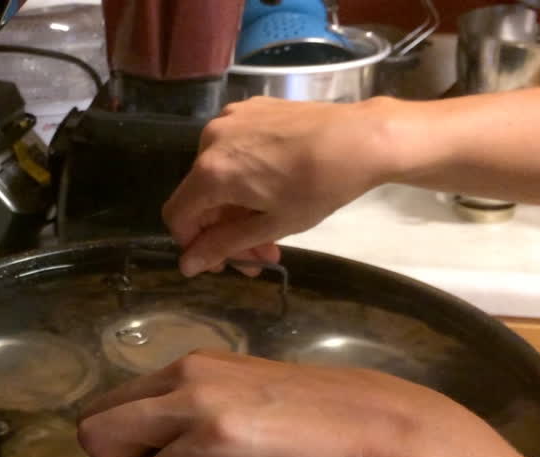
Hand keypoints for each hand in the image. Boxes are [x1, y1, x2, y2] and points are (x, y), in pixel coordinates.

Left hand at [76, 350, 506, 456]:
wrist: (386, 440)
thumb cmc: (327, 433)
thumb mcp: (247, 412)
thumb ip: (201, 421)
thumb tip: (161, 455)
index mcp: (194, 365)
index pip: (116, 406)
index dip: (132, 449)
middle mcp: (187, 373)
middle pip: (97, 425)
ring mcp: (198, 402)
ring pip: (112, 449)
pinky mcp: (214, 438)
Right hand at [163, 97, 400, 276]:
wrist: (361, 137)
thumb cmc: (318, 187)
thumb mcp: (270, 225)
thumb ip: (222, 245)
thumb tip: (186, 266)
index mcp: (210, 172)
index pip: (177, 216)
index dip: (192, 244)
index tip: (221, 263)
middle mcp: (210, 140)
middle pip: (200, 196)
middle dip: (224, 231)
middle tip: (259, 255)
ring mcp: (230, 118)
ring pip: (218, 174)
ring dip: (236, 207)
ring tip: (270, 228)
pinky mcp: (250, 108)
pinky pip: (233, 150)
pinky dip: (245, 175)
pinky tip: (274, 187)